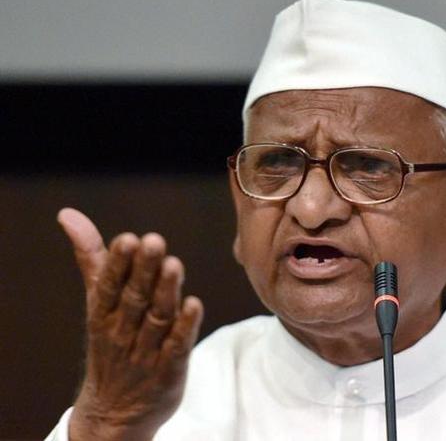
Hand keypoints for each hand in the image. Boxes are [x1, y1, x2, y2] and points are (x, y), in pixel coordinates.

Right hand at [57, 208, 203, 440]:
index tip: (127, 238)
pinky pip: (177, 347)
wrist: (115, 413)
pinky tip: (195, 305)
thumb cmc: (111, 342)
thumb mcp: (97, 301)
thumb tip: (68, 215)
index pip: (109, 286)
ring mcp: (146, 352)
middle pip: (134, 299)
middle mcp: (123, 332)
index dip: (118, 264)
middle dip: (143, 271)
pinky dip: (185, 327)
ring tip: (174, 265)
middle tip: (153, 241)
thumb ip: (92, 257)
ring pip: (157, 319)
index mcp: (103, 313)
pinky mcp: (169, 370)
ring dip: (166, 292)